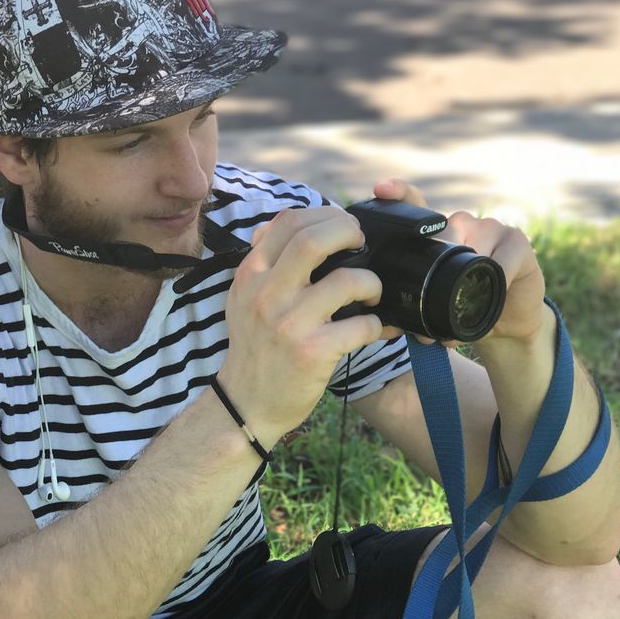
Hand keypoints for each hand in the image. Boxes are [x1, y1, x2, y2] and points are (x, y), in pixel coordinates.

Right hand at [218, 206, 392, 445]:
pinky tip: (372, 329)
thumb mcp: (243, 300)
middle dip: (349, 232)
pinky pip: (361, 326)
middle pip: (313, 240)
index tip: (342, 226)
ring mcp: (288, 324)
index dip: (325, 214)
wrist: (245, 404)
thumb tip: (275, 226)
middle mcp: (265, 295)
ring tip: (372, 294)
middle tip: (363, 244)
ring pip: (347, 281)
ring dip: (372, 284)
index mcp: (250, 276)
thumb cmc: (254, 349)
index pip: (287, 222)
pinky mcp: (311, 353)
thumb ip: (262, 265)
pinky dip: (376, 325)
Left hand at [373, 178, 549, 344]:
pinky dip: (498, 278)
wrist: (508, 322)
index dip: (400, 194)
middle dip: (436, 265)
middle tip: (435, 296)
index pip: (416, 207)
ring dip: (468, 276)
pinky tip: (498, 290)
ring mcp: (490, 228)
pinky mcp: (517, 241)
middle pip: (443, 232)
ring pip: (472, 245)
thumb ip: (419, 303)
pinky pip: (502, 259)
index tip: (382, 189)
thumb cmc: (467, 308)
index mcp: (438, 236)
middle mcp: (462, 225)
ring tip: (469, 301)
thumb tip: (400, 325)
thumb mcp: (438, 305)